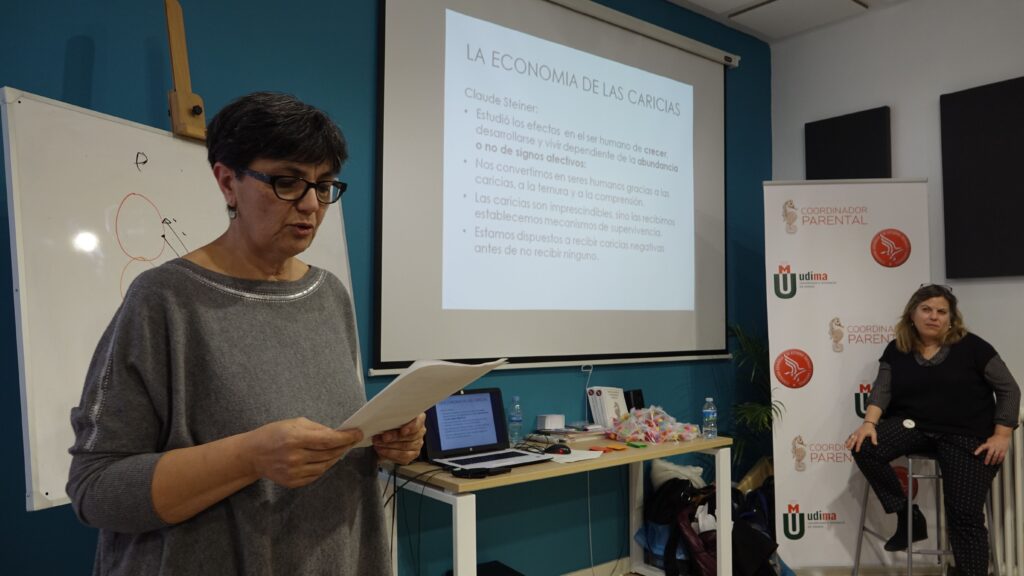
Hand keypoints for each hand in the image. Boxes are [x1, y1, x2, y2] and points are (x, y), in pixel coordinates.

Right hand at [244, 417, 362, 487]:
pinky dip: (324, 467)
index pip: (328, 440)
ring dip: (335, 457)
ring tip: (340, 449)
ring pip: (325, 466)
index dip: (345, 437)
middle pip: (328, 454)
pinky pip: (315, 475)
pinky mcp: (293, 482)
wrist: (253, 454)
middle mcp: (295, 457)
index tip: (357, 433)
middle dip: (343, 446)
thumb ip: (317, 429)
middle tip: (351, 440)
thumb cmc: (274, 434)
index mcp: (295, 439)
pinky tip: (326, 459)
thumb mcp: (294, 423)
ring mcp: (294, 472)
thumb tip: (336, 433)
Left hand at [373, 413, 426, 464]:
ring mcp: (417, 444)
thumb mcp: (390, 418)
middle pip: (411, 436)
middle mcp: (420, 431)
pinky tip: (382, 450)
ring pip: (406, 447)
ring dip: (390, 446)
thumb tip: (382, 420)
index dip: (411, 427)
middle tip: (383, 437)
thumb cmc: (389, 424)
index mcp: (417, 418)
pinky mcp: (412, 454)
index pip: (418, 422)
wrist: (385, 437)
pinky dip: (390, 454)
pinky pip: (403, 457)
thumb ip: (390, 418)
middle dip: (395, 437)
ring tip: (378, 444)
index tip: (402, 431)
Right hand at [846, 422, 876, 451]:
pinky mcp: (854, 432)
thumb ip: (874, 439)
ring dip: (848, 442)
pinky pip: (850, 436)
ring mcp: (855, 433)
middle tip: (849, 449)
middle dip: (851, 445)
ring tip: (846, 446)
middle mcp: (858, 433)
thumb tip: (875, 444)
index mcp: (862, 434)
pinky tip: (845, 442)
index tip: (857, 450)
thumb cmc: (871, 429)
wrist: (868, 424)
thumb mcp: (874, 433)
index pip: (859, 441)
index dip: (858, 446)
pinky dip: (848, 439)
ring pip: (851, 438)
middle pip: (853, 440)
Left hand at [974, 432, 1010, 465]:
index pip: (982, 447)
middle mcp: (994, 446)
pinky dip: (999, 460)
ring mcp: (999, 449)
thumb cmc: (995, 438)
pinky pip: (1001, 457)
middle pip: (990, 454)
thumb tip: (982, 450)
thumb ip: (986, 445)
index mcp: (989, 444)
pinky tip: (998, 462)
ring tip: (992, 464)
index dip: (978, 450)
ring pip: (996, 456)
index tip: (975, 454)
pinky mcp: (1003, 450)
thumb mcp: (988, 440)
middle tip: (986, 463)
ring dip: (993, 461)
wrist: (1003, 436)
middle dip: (987, 459)